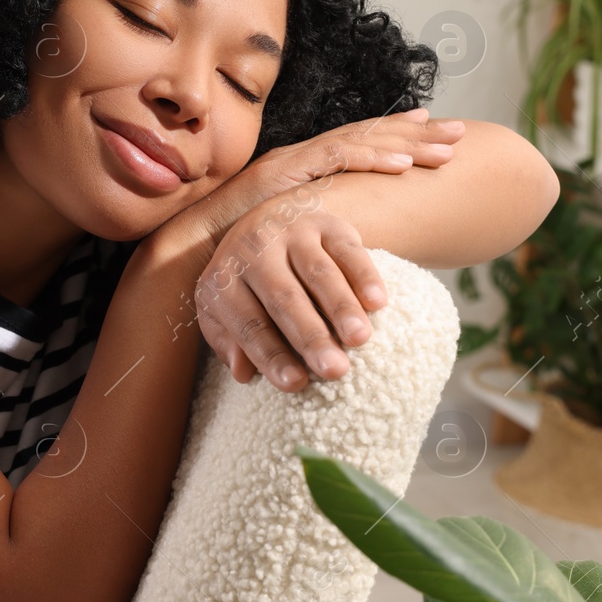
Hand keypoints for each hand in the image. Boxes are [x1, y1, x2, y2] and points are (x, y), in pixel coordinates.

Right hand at [149, 106, 464, 262]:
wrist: (186, 254)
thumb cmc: (240, 257)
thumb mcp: (293, 246)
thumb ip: (321, 244)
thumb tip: (354, 264)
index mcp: (306, 172)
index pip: (361, 148)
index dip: (400, 140)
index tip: (437, 140)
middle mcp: (302, 159)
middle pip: (368, 137)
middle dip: (417, 133)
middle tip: (460, 132)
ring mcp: (292, 162)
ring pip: (358, 142)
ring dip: (404, 142)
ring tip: (443, 147)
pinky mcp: (281, 173)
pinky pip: (334, 159)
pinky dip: (370, 157)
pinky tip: (401, 161)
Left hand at [193, 198, 384, 393]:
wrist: (271, 216)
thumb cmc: (249, 281)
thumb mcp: (224, 308)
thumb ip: (228, 340)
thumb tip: (242, 372)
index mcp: (224, 277)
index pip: (248, 322)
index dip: (270, 354)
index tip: (295, 384)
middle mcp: (255, 249)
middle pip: (284, 298)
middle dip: (311, 336)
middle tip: (334, 370)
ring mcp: (293, 232)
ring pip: (319, 273)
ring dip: (341, 307)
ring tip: (360, 339)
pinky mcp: (328, 223)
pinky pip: (348, 250)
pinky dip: (365, 276)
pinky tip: (378, 303)